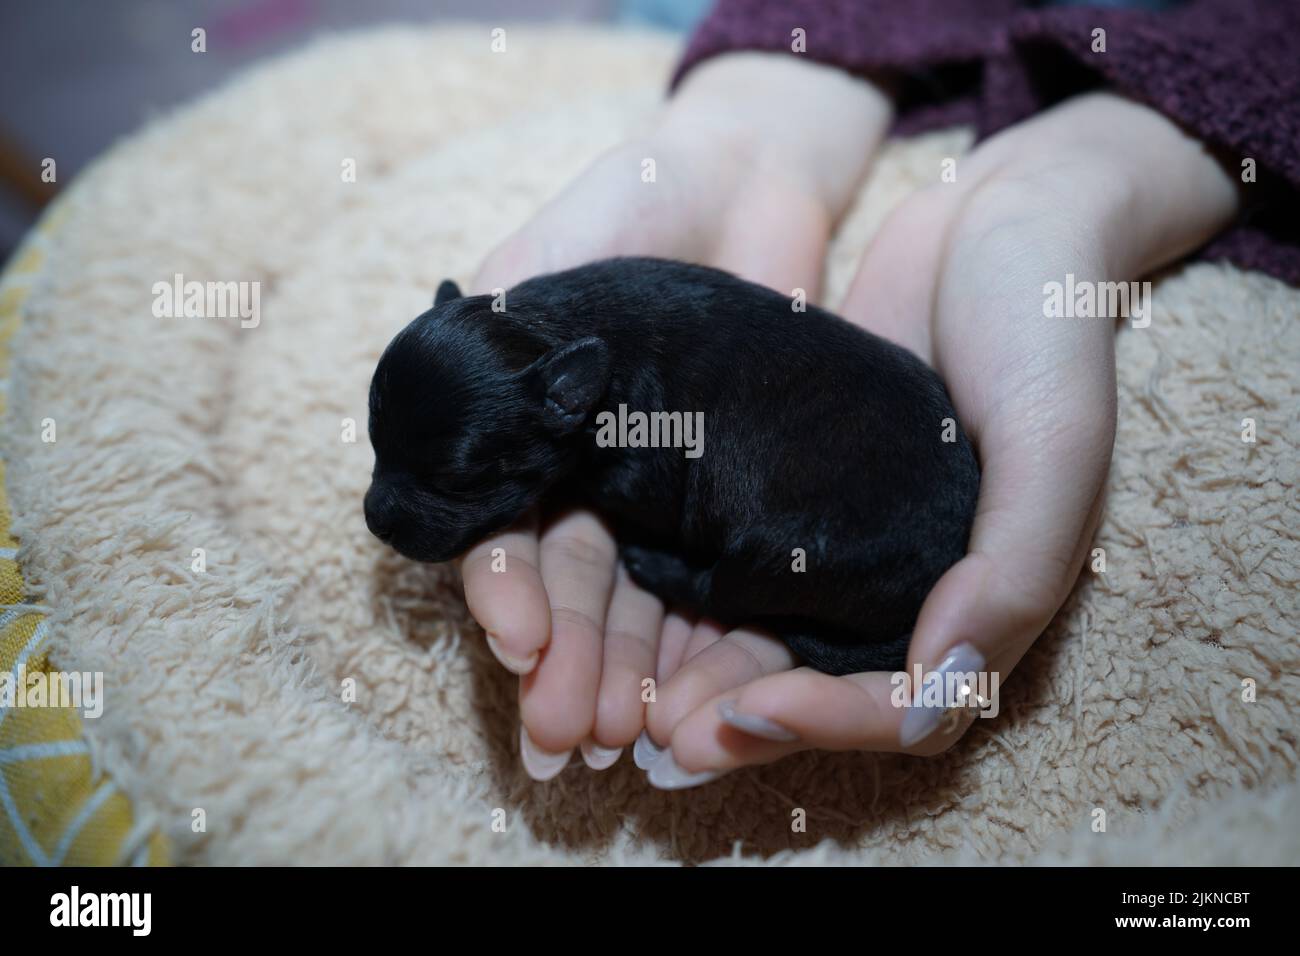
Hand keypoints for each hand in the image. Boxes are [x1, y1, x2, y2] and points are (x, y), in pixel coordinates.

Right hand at [459, 54, 892, 777]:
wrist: (748, 179)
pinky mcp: (732, 504)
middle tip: (563, 730)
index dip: (507, 592)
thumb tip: (422, 463)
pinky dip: (699, 645)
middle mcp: (585, 477)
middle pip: (570, 586)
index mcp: (524, 437)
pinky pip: (714, 585)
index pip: (507, 532)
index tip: (519, 641)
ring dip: (621, 674)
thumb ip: (480, 357)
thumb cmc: (626, 205)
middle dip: (562, 661)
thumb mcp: (534, 268)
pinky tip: (690, 698)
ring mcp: (659, 495)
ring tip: (621, 737)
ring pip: (635, 603)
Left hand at [642, 92, 1240, 785]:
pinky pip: (727, 559)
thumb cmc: (1044, 322)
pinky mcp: (786, 488)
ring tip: (620, 697)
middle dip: (734, 719)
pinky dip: (677, 595)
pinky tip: (615, 608)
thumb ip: (1015, 566)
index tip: (747, 709)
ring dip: (691, 674)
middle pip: (815, 690)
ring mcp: (842, 539)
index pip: (903, 707)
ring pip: (758, 636)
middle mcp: (906, 586)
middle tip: (653, 737)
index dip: (826, 725)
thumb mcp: (1056, 437)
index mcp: (978, 599)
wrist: (998, 216)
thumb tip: (935, 679)